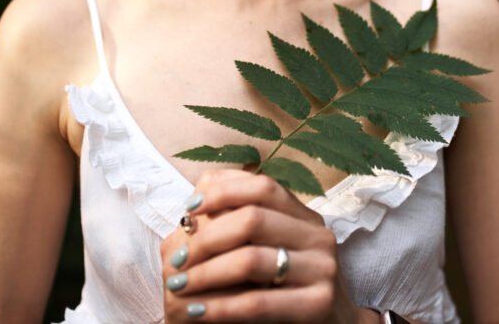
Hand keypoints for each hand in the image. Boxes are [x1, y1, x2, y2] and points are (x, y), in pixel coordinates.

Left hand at [160, 168, 378, 322]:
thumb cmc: (286, 289)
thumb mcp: (268, 250)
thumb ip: (239, 224)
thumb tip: (197, 203)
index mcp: (305, 217)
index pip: (263, 187)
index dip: (223, 192)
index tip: (189, 210)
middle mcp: (318, 236)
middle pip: (252, 219)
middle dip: (206, 238)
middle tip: (176, 259)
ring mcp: (322, 269)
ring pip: (251, 259)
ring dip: (205, 273)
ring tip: (178, 285)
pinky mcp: (318, 304)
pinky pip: (257, 302)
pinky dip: (219, 307)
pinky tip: (196, 311)